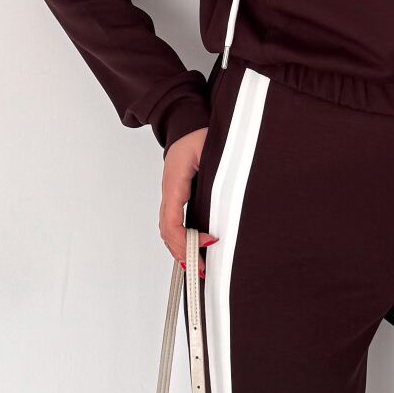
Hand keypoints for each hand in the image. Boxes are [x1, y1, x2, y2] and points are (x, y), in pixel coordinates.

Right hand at [159, 127, 217, 274]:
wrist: (186, 122)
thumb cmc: (197, 133)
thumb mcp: (209, 149)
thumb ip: (215, 172)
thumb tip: (225, 198)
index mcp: (174, 182)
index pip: (172, 221)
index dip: (187, 239)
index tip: (209, 243)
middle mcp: (169, 191)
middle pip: (168, 232)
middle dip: (183, 253)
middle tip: (203, 270)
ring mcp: (171, 194)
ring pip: (168, 230)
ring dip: (180, 250)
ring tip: (198, 267)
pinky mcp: (177, 195)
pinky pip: (173, 223)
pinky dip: (180, 240)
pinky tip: (193, 250)